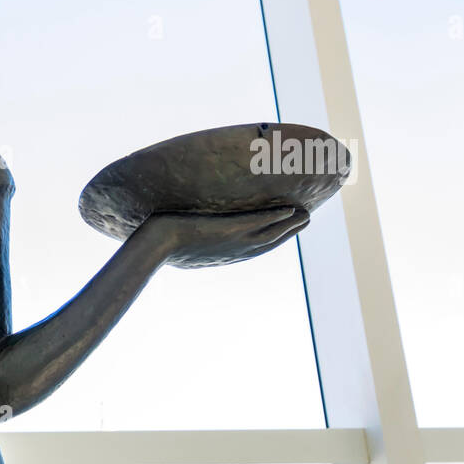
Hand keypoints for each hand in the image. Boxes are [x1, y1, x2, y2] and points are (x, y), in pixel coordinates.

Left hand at [139, 206, 309, 266]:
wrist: (156, 244)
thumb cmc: (160, 244)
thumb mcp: (179, 246)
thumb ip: (188, 245)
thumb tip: (182, 240)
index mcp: (224, 255)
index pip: (253, 248)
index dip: (271, 239)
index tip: (284, 231)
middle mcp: (233, 251)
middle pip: (269, 242)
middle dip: (288, 232)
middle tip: (306, 220)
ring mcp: (234, 241)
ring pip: (271, 233)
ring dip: (290, 224)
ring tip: (307, 214)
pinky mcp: (231, 229)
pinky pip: (260, 222)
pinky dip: (277, 216)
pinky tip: (291, 208)